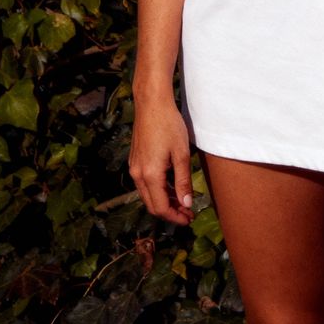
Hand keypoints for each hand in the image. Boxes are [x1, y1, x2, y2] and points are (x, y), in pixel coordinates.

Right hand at [129, 87, 194, 224]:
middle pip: (152, 204)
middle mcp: (138, 174)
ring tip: (183, 201)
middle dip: (170, 212)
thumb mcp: (181, 154)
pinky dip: (158, 189)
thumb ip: (183, 181)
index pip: (160, 207)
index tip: (189, 219)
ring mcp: (134, 167)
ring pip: (148, 194)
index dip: (175, 217)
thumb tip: (186, 204)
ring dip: (164, 201)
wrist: (152, 104)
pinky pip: (145, 183)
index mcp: (150, 175)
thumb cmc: (169, 125)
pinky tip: (172, 186)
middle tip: (188, 213)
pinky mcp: (135, 160)